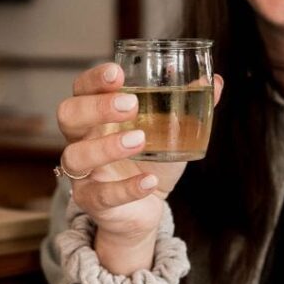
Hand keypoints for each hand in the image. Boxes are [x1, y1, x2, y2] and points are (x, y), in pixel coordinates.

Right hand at [56, 62, 222, 245]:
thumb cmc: (150, 161)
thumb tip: (214, 81)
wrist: (147, 209)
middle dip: (96, 106)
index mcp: (96, 115)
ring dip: (106, 147)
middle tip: (131, 105)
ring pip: (76, 155)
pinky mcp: (92, 201)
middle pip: (68, 114)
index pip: (82, 88)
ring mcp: (82, 172)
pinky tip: (149, 181)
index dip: (95, 79)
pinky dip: (127, 188)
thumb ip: (189, 106)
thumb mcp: (170, 132)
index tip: (118, 73)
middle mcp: (81, 139)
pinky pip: (101, 195)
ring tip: (140, 140)